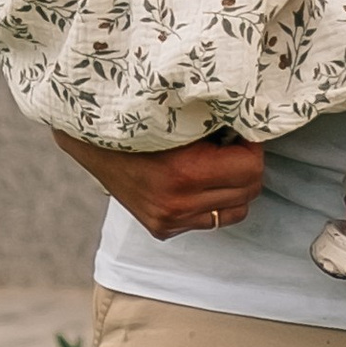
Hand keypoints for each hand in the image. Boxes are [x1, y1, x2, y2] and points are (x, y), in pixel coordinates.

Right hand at [49, 128, 267, 231]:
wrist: (90, 141)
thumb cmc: (139, 120)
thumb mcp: (181, 117)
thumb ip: (219, 125)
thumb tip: (255, 125)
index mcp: (185, 174)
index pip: (252, 168)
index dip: (251, 147)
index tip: (239, 134)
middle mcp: (177, 204)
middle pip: (248, 192)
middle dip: (245, 166)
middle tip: (230, 146)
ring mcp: (169, 220)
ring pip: (234, 211)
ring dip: (233, 188)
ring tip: (215, 165)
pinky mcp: (162, 229)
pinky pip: (208, 219)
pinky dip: (210, 201)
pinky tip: (195, 182)